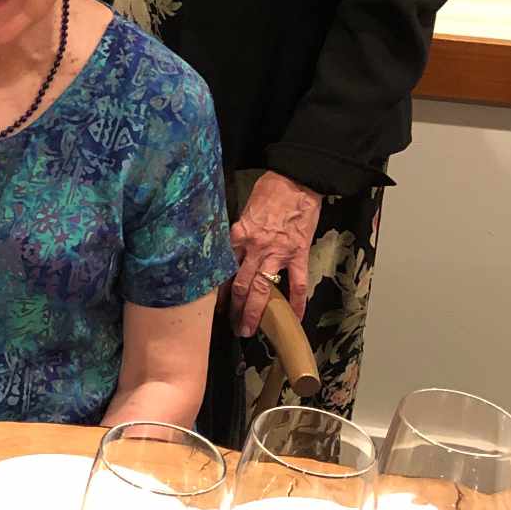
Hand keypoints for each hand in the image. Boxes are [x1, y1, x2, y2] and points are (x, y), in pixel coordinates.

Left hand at [229, 171, 321, 337]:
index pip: (223, 268)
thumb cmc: (270, 190)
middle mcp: (255, 247)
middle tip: (231, 325)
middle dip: (233, 308)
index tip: (212, 306)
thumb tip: (233, 250)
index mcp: (239, 235)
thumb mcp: (245, 210)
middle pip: (240, 284)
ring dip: (254, 312)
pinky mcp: (298, 254)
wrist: (296, 179)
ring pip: (263, 289)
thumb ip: (239, 232)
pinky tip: (295, 319)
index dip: (216, 290)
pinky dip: (297, 303)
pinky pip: (298, 284)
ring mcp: (278, 253)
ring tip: (249, 330)